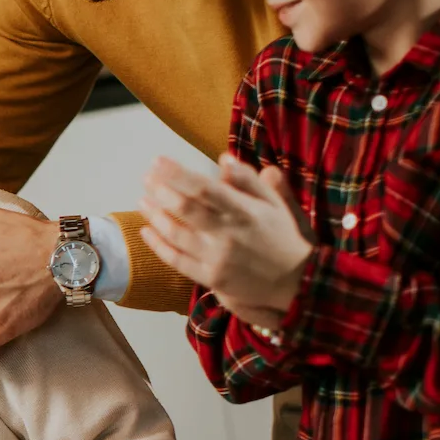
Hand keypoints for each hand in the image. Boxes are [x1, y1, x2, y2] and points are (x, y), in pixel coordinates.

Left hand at [139, 154, 310, 326]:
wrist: (296, 281)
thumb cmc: (282, 236)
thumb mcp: (273, 204)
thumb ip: (248, 181)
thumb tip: (223, 158)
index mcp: (245, 211)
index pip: (204, 188)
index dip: (177, 174)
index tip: (158, 161)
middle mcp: (229, 234)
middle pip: (186, 209)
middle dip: (161, 191)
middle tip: (146, 178)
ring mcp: (218, 258)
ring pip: (177, 234)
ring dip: (155, 216)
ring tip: (142, 200)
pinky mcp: (211, 278)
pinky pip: (177, 261)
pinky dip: (158, 245)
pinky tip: (146, 231)